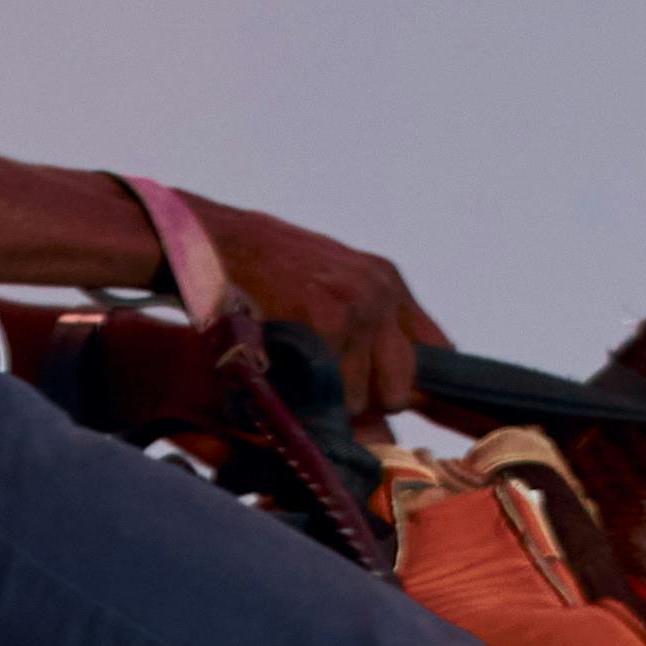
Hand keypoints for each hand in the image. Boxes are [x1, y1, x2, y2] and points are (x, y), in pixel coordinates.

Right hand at [175, 203, 439, 432]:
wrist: (207, 241)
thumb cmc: (259, 272)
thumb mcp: (328, 283)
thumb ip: (366, 330)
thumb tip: (399, 398)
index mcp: (386, 282)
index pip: (438, 352)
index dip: (415, 387)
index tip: (396, 404)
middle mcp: (379, 291)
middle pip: (401, 389)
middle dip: (364, 399)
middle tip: (319, 381)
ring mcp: (355, 305)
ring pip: (361, 400)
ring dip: (324, 400)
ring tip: (288, 363)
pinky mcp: (325, 319)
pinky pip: (328, 393)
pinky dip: (298, 393)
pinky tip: (275, 358)